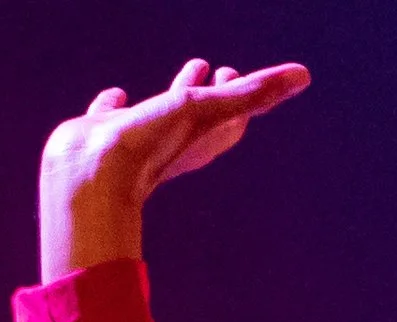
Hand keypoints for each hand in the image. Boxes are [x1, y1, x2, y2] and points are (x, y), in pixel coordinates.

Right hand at [38, 57, 310, 278]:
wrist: (91, 177)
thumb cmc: (152, 146)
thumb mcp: (211, 110)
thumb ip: (255, 93)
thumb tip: (305, 75)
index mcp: (197, 140)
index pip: (228, 116)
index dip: (237, 95)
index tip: (234, 73)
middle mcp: (169, 142)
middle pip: (198, 115)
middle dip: (209, 91)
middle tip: (213, 69)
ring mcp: (134, 140)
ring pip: (156, 114)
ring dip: (172, 95)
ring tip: (181, 76)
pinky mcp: (99, 137)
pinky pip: (109, 116)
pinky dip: (113, 104)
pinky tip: (115, 96)